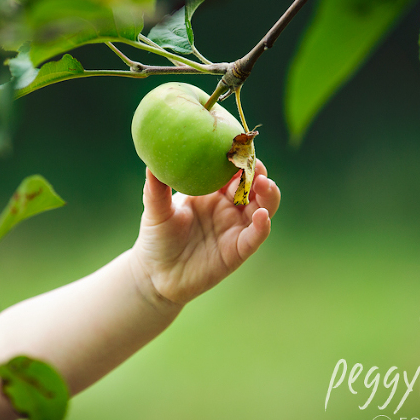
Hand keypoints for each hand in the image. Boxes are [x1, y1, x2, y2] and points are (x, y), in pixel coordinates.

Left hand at [130, 160, 280, 308]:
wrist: (155, 274)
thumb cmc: (157, 237)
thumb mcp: (156, 210)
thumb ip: (156, 188)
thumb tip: (151, 161)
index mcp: (212, 191)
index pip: (233, 169)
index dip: (240, 157)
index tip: (241, 145)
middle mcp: (229, 207)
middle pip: (253, 185)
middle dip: (259, 172)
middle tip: (256, 164)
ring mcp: (236, 228)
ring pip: (263, 207)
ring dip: (268, 194)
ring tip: (265, 184)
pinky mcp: (238, 250)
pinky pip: (255, 236)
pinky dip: (262, 225)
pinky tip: (262, 215)